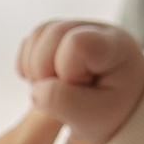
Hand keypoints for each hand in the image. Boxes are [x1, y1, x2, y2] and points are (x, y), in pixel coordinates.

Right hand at [16, 17, 143, 143]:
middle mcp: (94, 28)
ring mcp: (73, 27)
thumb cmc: (109, 108)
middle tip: (65, 93)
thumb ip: (66, 103)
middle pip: (54, 34)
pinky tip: (45, 82)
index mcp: (115, 45)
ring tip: (57, 90)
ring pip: (37, 36)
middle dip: (47, 70)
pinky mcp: (53, 34)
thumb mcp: (96, 116)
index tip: (84, 87)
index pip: (78, 43)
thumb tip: (36, 89)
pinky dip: (28, 67)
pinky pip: (28, 43)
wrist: (109, 105)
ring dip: (36, 70)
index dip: (68, 70)